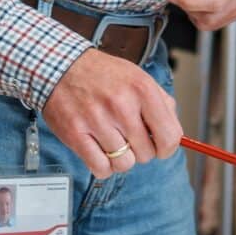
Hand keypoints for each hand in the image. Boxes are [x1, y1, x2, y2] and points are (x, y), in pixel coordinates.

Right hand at [41, 48, 182, 178]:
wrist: (61, 65)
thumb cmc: (102, 74)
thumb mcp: (138, 77)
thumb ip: (161, 103)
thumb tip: (174, 135)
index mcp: (142, 89)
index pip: (170, 137)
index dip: (167, 147)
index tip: (159, 146)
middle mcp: (121, 105)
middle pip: (147, 154)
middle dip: (140, 150)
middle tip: (128, 137)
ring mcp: (97, 121)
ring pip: (124, 164)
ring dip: (120, 158)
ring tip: (111, 142)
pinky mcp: (75, 134)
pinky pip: (100, 169)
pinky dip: (102, 166)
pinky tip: (99, 151)